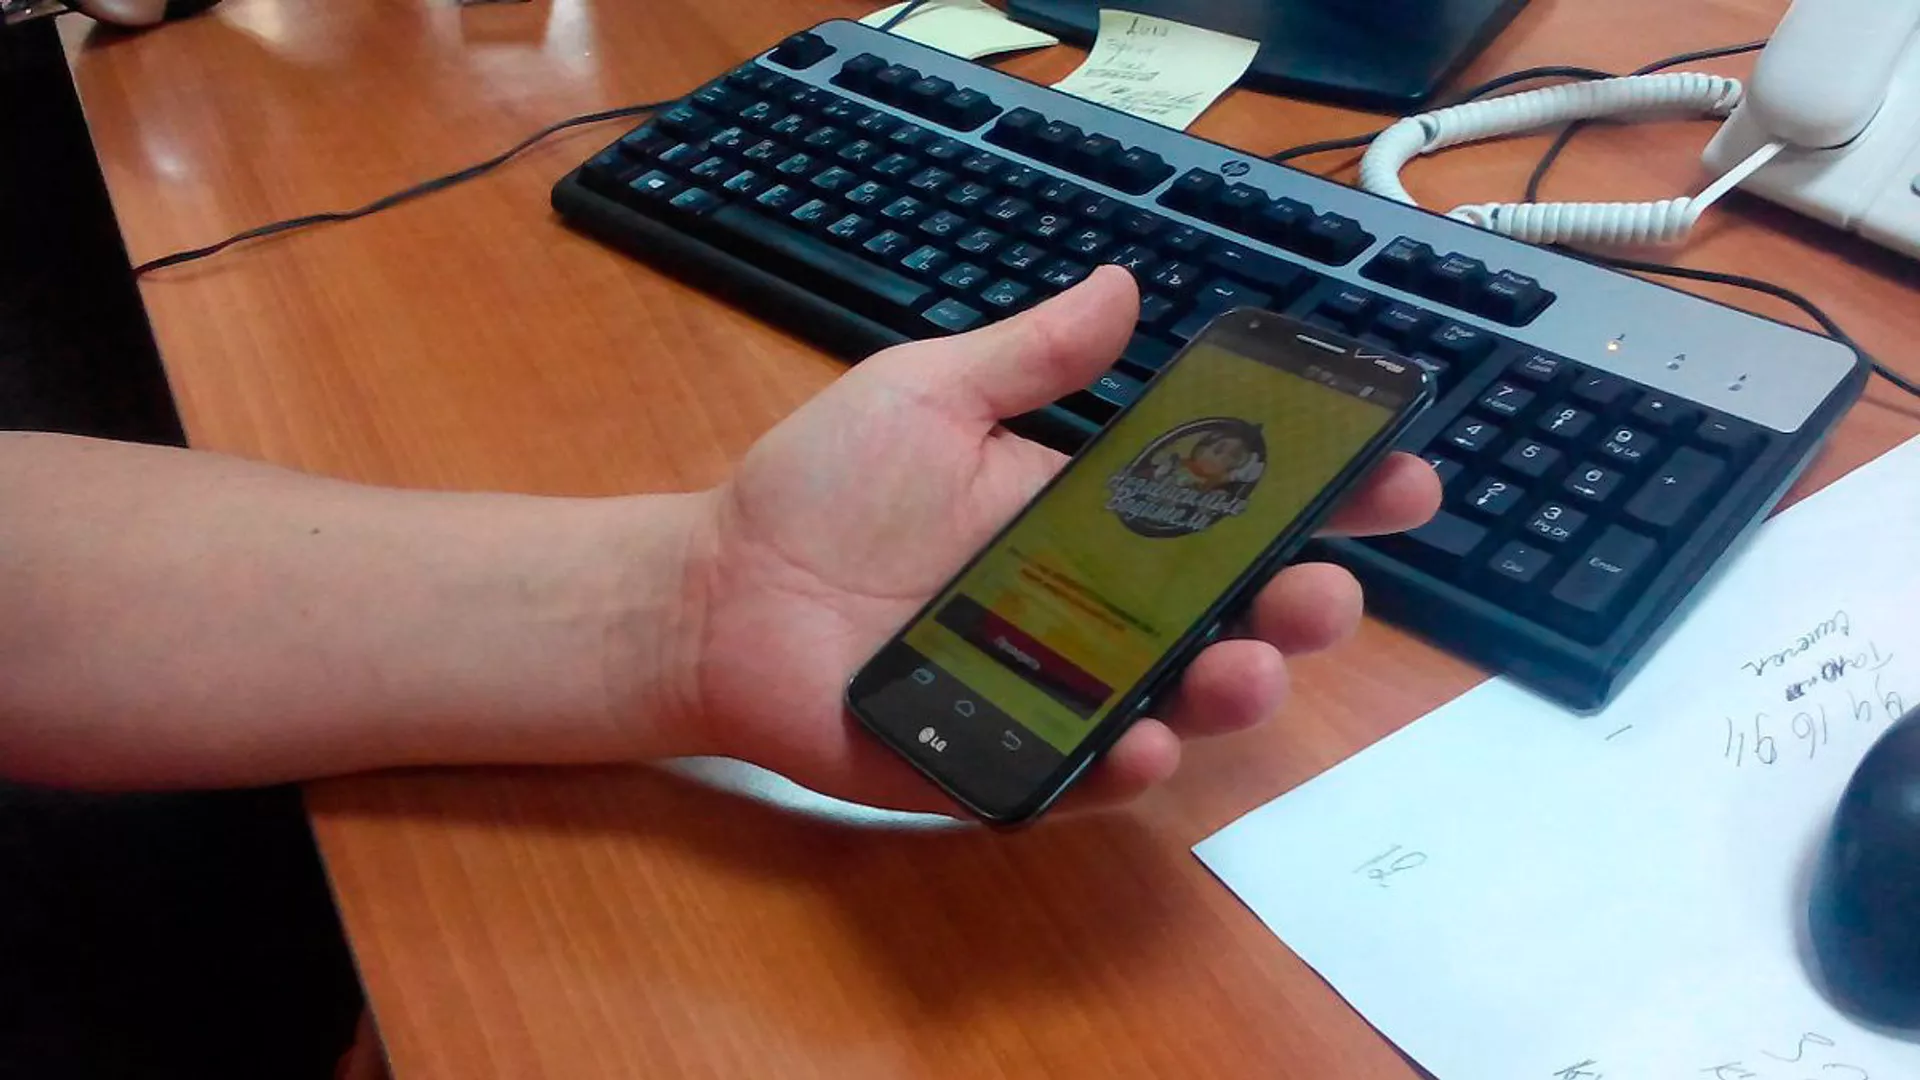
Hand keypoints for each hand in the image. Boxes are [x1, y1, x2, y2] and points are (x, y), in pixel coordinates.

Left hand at [670, 268, 1438, 815]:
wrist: (719, 593)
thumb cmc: (819, 491)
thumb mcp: (926, 397)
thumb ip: (1027, 359)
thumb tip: (1122, 287)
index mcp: (1090, 516)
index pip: (1229, 505)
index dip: (1321, 495)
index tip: (1395, 478)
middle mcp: (1094, 607)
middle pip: (1232, 614)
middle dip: (1303, 604)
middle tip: (1325, 590)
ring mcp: (1057, 688)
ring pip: (1180, 701)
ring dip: (1235, 688)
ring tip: (1248, 665)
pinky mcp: (1006, 760)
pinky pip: (1086, 772)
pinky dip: (1125, 763)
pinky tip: (1146, 739)